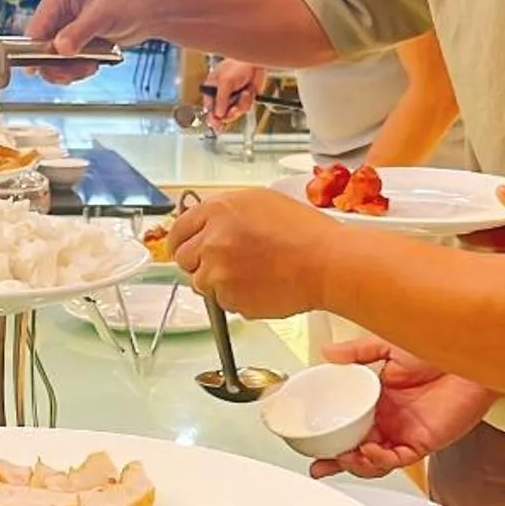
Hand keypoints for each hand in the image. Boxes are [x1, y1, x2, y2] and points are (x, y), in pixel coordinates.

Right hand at [25, 0, 154, 83]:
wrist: (150, 11)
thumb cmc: (129, 1)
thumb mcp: (103, 15)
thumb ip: (79, 32)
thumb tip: (59, 48)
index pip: (36, 28)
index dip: (33, 51)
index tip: (38, 69)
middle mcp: (58, 11)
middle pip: (40, 48)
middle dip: (58, 64)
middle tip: (78, 71)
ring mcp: (65, 28)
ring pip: (52, 59)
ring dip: (69, 69)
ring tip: (90, 67)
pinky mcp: (75, 42)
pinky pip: (66, 63)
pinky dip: (77, 69)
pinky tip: (94, 64)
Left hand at [171, 189, 335, 318]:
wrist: (325, 263)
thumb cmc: (305, 232)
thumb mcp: (261, 203)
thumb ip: (226, 213)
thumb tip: (206, 224)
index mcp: (219, 210)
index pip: (179, 228)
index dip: (182, 241)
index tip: (186, 248)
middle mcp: (212, 239)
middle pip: (183, 259)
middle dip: (200, 263)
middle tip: (225, 264)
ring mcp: (218, 271)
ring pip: (201, 284)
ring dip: (218, 283)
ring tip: (251, 276)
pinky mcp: (228, 298)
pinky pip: (221, 302)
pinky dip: (236, 299)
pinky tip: (260, 286)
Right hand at [206, 60, 263, 129]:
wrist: (255, 63)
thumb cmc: (237, 66)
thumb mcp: (225, 83)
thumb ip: (220, 100)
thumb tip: (218, 114)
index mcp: (212, 89)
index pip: (209, 108)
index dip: (212, 117)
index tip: (216, 124)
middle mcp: (221, 95)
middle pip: (222, 114)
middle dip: (230, 112)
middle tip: (234, 109)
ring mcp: (233, 97)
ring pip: (235, 112)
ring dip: (241, 104)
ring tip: (244, 93)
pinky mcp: (244, 99)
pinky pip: (244, 108)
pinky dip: (247, 101)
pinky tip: (248, 91)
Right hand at [309, 338, 492, 479]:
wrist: (471, 354)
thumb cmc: (440, 348)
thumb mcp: (390, 345)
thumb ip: (357, 351)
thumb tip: (327, 353)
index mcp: (378, 399)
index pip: (347, 424)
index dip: (328, 437)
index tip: (308, 441)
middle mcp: (389, 419)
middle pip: (356, 448)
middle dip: (336, 461)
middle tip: (320, 463)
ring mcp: (405, 432)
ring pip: (374, 461)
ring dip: (357, 463)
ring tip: (345, 457)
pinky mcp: (423, 441)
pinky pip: (398, 459)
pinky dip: (381, 460)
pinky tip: (370, 452)